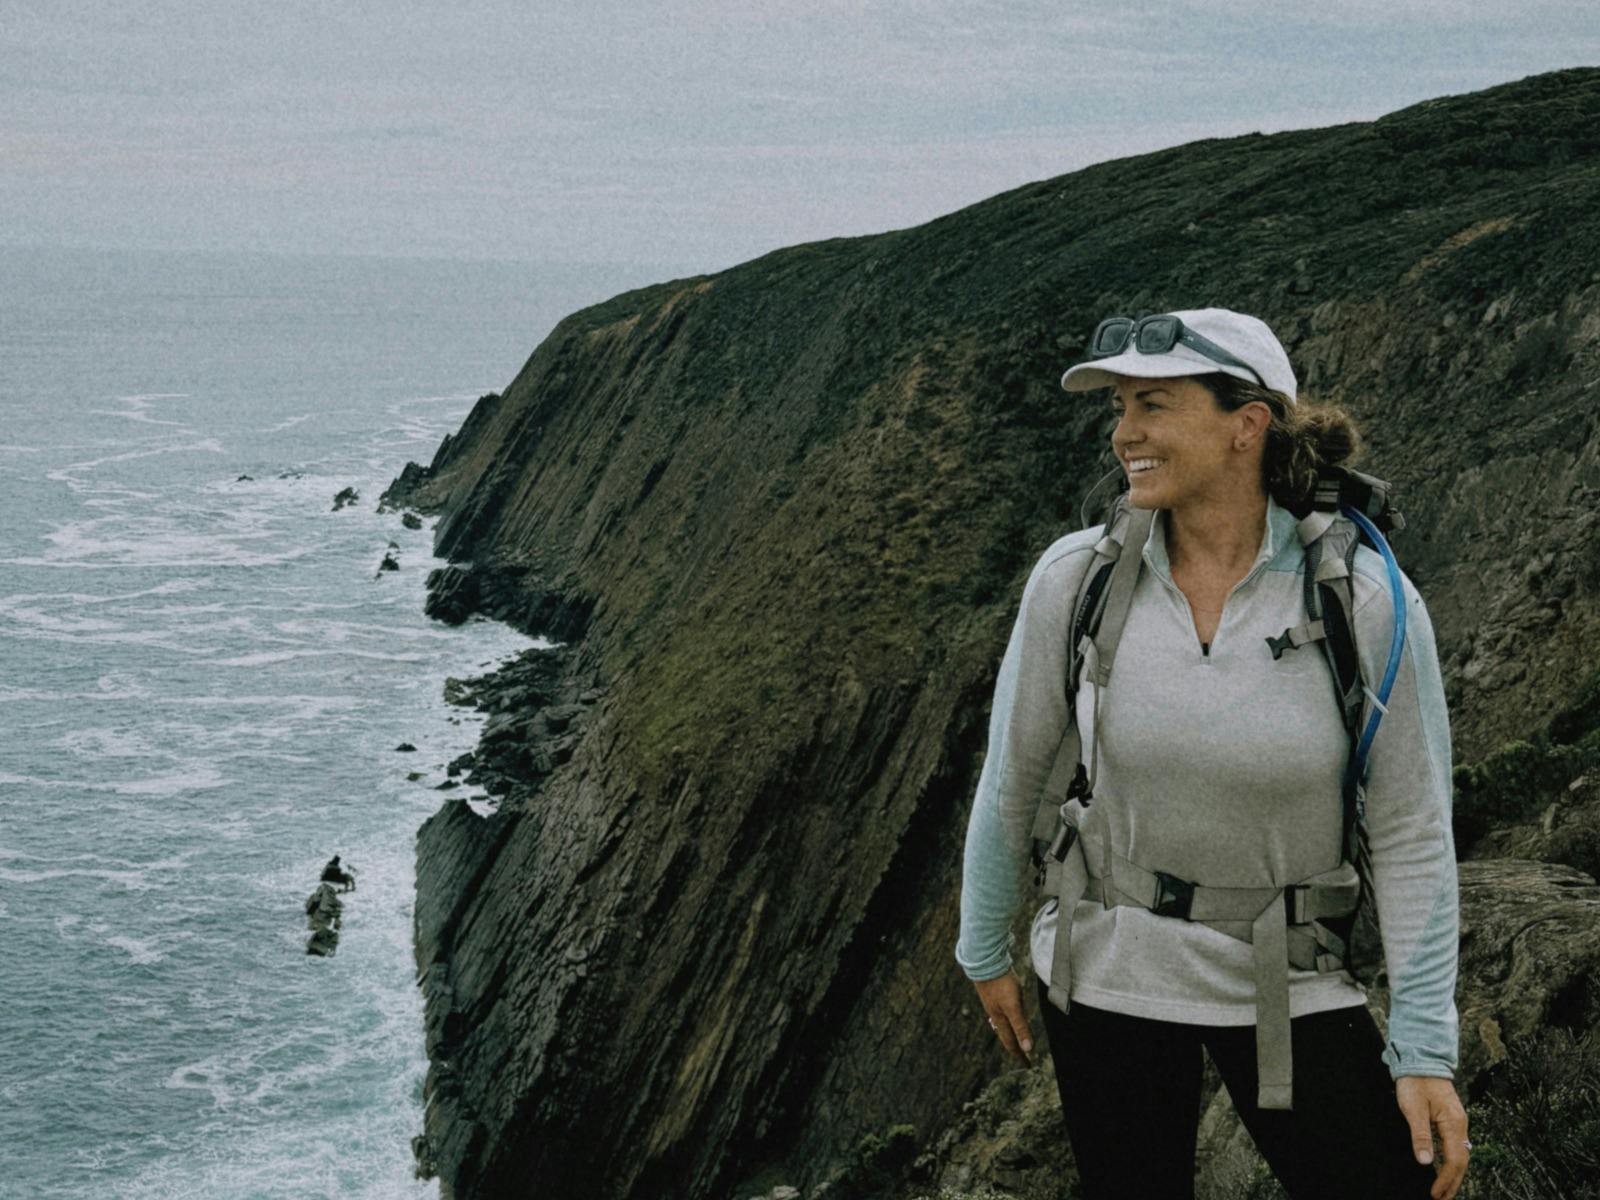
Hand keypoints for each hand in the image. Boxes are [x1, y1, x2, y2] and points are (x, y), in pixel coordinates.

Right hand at [973, 972, 1032, 1067]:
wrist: (985, 961)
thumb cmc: (1000, 984)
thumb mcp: (1013, 1006)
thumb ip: (1020, 1026)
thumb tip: (1028, 1049)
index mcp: (1000, 1019)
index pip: (1011, 1043)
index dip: (1020, 1055)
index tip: (1027, 1065)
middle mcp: (996, 1014)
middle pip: (1006, 1035)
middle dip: (1016, 1047)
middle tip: (1024, 1056)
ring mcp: (994, 1003)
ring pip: (1003, 1024)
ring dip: (1011, 1034)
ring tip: (1016, 1039)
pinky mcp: (994, 993)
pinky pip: (1001, 1013)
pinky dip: (1007, 1020)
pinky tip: (1008, 1014)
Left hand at [1396, 1075, 1468, 1199]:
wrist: (1421, 1059)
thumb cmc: (1415, 1082)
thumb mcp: (1413, 1108)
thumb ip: (1420, 1135)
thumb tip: (1425, 1162)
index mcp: (1454, 1123)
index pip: (1454, 1160)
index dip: (1446, 1179)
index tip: (1435, 1194)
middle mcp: (1460, 1125)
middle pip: (1461, 1161)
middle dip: (1453, 1183)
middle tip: (1441, 1199)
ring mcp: (1457, 1122)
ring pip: (1459, 1154)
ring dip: (1452, 1174)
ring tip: (1443, 1191)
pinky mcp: (1450, 1119)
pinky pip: (1454, 1145)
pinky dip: (1450, 1161)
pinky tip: (1442, 1169)